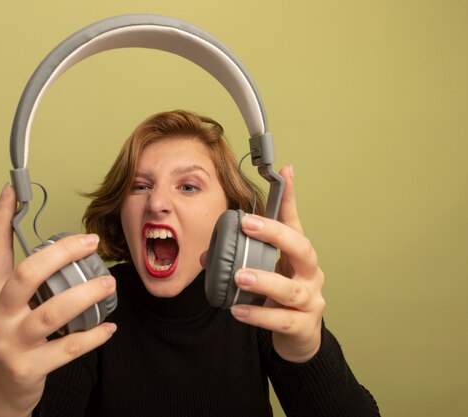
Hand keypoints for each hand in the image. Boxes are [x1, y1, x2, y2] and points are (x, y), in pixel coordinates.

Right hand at [0, 184, 116, 416]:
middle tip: (90, 243)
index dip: (1, 218)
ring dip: (86, 294)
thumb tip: (63, 249)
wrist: (1, 389)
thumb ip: (28, 281)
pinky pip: (69, 347)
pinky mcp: (29, 367)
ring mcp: (11, 342)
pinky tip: (108, 327)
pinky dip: (93, 335)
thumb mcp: (9, 306)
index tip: (12, 189)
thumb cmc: (11, 338)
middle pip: (27, 275)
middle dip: (61, 254)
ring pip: (52, 312)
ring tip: (109, 285)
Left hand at [230, 165, 324, 362]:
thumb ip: (239, 260)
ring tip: (239, 276)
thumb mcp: (265, 272)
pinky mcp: (302, 325)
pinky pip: (282, 320)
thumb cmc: (280, 298)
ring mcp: (309, 300)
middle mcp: (309, 274)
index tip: (283, 173)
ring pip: (291, 289)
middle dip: (276, 235)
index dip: (289, 198)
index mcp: (298, 256)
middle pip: (302, 248)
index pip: (295, 222)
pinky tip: (238, 310)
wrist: (299, 337)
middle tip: (248, 225)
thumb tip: (207, 252)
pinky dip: (258, 314)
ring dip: (264, 280)